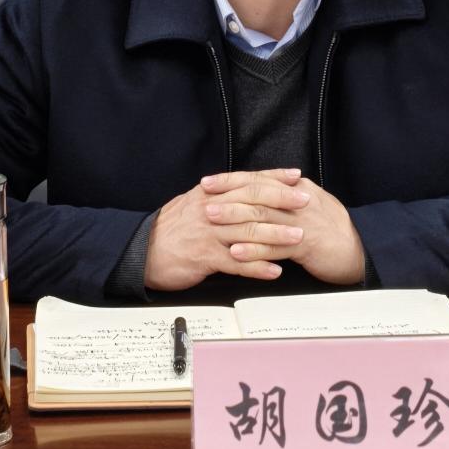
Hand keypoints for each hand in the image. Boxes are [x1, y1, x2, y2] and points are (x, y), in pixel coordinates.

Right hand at [143, 168, 307, 290]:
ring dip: (276, 235)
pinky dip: (257, 266)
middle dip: (282, 201)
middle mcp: (210, 209)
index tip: (296, 177)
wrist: (142, 252)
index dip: (273, 178)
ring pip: (248, 231)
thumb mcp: (192, 204)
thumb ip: (218, 197)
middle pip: (251, 202)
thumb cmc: (171, 230)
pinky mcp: (204, 257)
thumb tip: (245, 191)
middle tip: (306, 202)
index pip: (246, 181)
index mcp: (209, 194)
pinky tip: (275, 271)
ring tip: (299, 238)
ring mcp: (208, 233)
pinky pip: (236, 263)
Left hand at [200, 173, 364, 285]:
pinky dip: (254, 249)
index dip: (230, 179)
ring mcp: (302, 222)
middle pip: (257, 195)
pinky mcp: (306, 245)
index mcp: (295, 188)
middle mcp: (297, 200)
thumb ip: (282, 195)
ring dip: (235, 220)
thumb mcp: (306, 203)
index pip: (258, 179)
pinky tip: (236, 252)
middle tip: (204, 202)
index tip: (207, 182)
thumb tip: (254, 188)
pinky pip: (275, 246)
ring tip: (214, 223)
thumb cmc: (328, 228)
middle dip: (228, 197)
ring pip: (263, 218)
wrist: (358, 250)